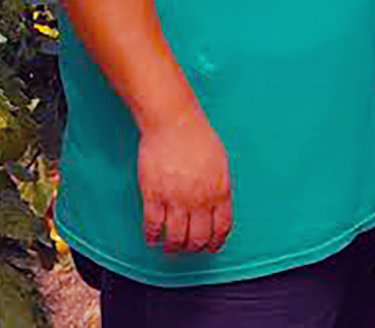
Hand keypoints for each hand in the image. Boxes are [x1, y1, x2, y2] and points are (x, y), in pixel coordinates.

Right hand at [138, 105, 231, 253]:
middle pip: (198, 238)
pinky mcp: (154, 196)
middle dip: (194, 249)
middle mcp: (199, 199)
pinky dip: (153, 238)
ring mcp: (176, 199)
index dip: (216, 243)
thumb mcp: (220, 163)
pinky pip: (153, 226)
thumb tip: (219, 207)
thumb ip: (221, 187)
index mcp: (220, 191)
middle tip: (188, 250)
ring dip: (173, 248)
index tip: (211, 248)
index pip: (221, 228)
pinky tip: (152, 240)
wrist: (173, 123)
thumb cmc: (199, 138)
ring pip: (176, 238)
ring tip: (170, 249)